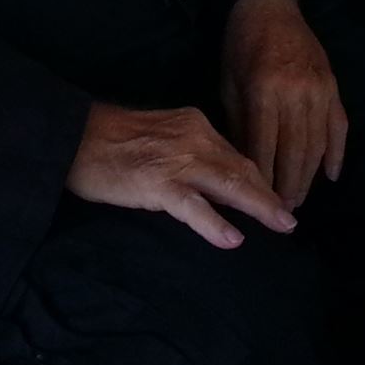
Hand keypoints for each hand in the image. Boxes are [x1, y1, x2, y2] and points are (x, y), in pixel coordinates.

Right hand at [66, 103, 296, 248]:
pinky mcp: (156, 182)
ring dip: (259, 207)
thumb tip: (217, 183)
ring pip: (228, 184)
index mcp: (196, 125)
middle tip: (290, 220)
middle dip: (269, 195)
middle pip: (242, 168)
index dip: (260, 180)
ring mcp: (176, 160)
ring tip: (282, 226)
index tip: (278, 199)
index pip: (237, 155)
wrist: (74, 136)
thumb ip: (191, 154)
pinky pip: (192, 206)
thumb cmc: (113, 141)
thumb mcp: (163, 137)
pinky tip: (233, 239)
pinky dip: (214, 223)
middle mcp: (194, 137)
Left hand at [220, 0, 347, 207]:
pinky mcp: (333, 86)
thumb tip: (245, 167)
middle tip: (282, 213)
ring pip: (318, 145)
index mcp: (264, 91)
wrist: (270, 6)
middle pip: (295, 153)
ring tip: (299, 199)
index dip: (262, 180)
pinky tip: (331, 176)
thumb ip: (239, 124)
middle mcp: (296, 93)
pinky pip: (339, 127)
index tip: (258, 204)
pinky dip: (337, 153)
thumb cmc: (241, 46)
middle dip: (288, 186)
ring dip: (309, 177)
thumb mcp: (230, 84)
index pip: (264, 148)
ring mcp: (319, 90)